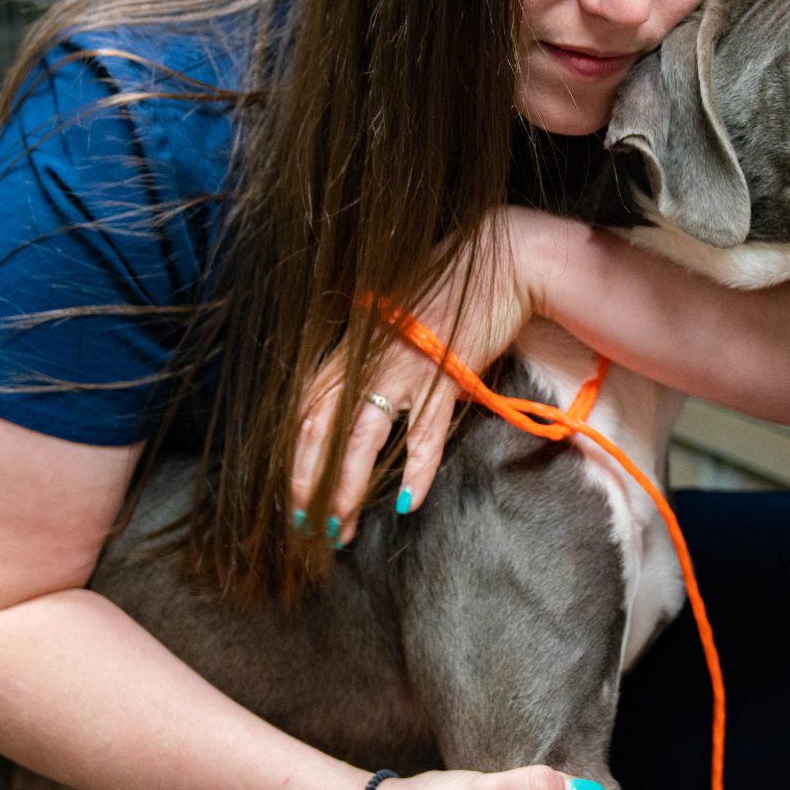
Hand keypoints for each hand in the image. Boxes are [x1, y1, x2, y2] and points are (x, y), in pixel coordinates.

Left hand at [289, 208, 566, 541]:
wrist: (499, 259)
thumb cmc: (447, 286)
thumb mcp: (391, 316)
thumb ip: (368, 352)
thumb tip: (353, 391)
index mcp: (350, 345)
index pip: (303, 409)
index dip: (291, 456)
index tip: (290, 493)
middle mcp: (366, 358)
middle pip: (317, 430)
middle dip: (306, 483)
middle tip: (303, 526)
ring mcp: (403, 369)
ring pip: (359, 440)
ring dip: (345, 489)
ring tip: (340, 529)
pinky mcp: (444, 377)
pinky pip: (423, 434)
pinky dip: (415, 471)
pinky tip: (408, 504)